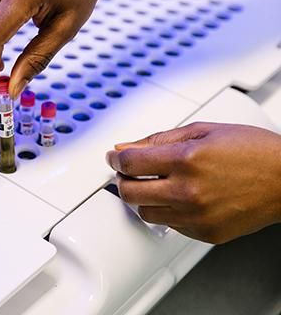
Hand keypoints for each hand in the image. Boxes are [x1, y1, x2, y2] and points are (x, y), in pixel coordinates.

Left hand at [106, 122, 280, 243]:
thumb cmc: (251, 150)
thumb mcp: (202, 130)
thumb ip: (158, 140)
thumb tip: (125, 147)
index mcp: (186, 159)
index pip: (129, 162)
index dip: (115, 158)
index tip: (114, 157)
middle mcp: (188, 190)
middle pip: (129, 192)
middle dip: (123, 179)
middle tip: (129, 172)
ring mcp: (196, 215)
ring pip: (145, 212)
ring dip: (143, 197)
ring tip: (156, 184)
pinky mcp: (204, 233)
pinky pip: (169, 225)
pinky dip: (166, 211)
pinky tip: (178, 197)